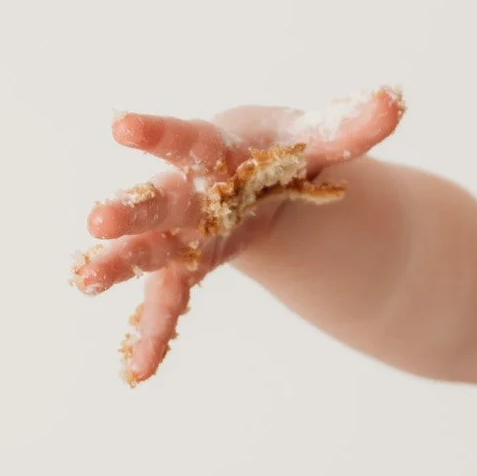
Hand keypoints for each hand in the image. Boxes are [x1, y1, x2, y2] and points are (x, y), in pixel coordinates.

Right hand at [74, 87, 404, 383]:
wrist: (253, 171)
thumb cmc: (279, 147)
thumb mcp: (317, 139)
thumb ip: (351, 127)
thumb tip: (392, 102)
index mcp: (215, 152)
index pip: (186, 140)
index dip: (157, 134)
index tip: (121, 127)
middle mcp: (189, 192)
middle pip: (159, 202)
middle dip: (130, 212)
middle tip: (97, 220)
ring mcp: (184, 233)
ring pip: (149, 252)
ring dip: (117, 266)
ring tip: (84, 281)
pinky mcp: (187, 268)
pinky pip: (169, 303)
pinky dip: (153, 336)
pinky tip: (137, 373)